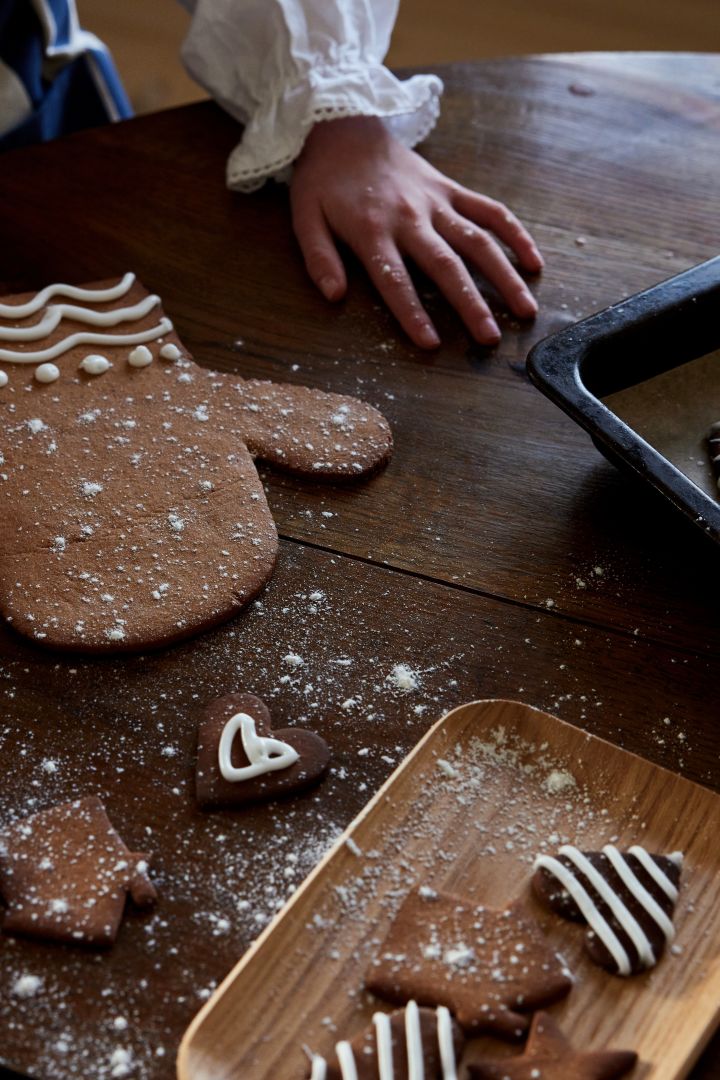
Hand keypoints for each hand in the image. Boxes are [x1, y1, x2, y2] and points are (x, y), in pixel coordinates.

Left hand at [289, 115, 542, 348]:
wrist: (344, 125)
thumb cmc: (324, 179)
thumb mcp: (304, 217)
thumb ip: (318, 258)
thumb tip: (333, 295)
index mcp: (373, 229)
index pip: (395, 280)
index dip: (412, 313)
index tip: (431, 343)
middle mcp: (412, 217)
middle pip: (447, 265)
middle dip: (472, 304)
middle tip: (491, 339)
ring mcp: (437, 202)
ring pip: (478, 241)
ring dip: (505, 276)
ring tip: (525, 310)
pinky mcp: (451, 189)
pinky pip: (490, 210)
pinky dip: (514, 234)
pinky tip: (534, 262)